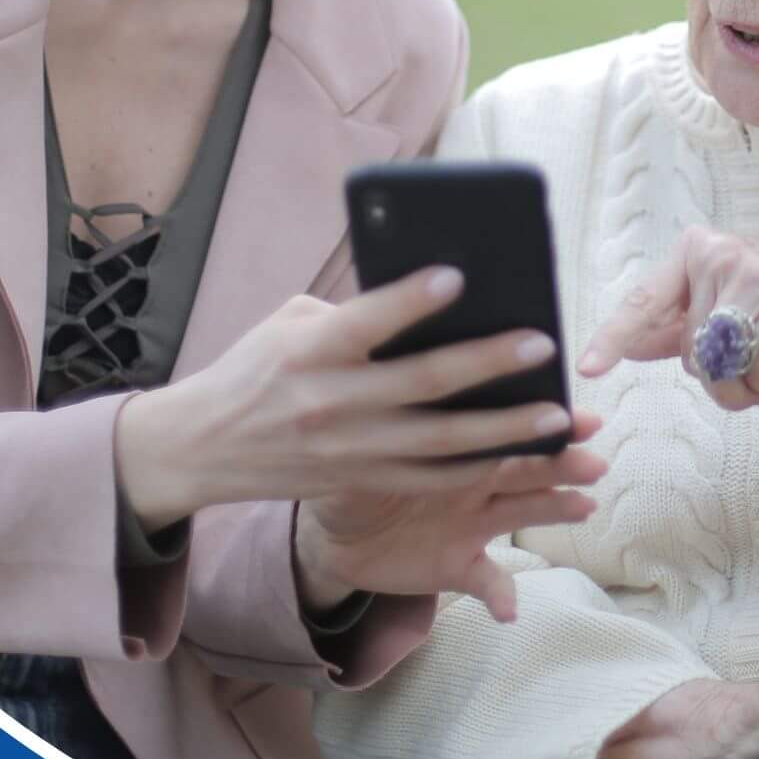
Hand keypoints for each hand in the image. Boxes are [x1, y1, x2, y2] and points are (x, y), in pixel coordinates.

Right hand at [115, 266, 581, 529]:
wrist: (202, 448)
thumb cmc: (255, 368)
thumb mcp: (289, 324)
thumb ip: (352, 314)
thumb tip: (424, 303)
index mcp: (309, 350)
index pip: (365, 321)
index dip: (410, 300)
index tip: (458, 276)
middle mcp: (330, 402)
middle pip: (421, 384)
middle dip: (487, 364)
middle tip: (542, 344)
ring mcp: (348, 450)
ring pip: (440, 442)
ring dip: (504, 429)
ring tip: (556, 413)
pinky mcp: (359, 481)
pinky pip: (430, 478)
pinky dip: (477, 466)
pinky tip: (519, 451)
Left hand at [295, 415, 608, 620]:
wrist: (335, 531)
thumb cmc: (352, 468)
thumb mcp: (357, 440)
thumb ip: (375, 419)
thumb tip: (376, 386)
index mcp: (456, 442)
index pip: (504, 425)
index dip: (541, 418)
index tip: (578, 414)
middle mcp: (476, 479)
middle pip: (527, 466)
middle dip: (563, 461)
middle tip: (595, 459)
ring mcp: (473, 523)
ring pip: (522, 512)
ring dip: (556, 510)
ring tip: (584, 505)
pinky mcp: (459, 565)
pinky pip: (487, 581)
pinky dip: (501, 595)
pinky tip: (510, 609)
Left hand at [579, 228, 758, 429]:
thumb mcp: (728, 308)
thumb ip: (678, 324)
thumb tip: (626, 343)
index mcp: (696, 251)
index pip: (645, 301)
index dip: (613, 337)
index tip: (587, 367)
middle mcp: (719, 253)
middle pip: (689, 351)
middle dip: (719, 373)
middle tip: (752, 358)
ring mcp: (754, 271)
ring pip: (719, 365)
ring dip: (745, 385)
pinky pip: (756, 369)